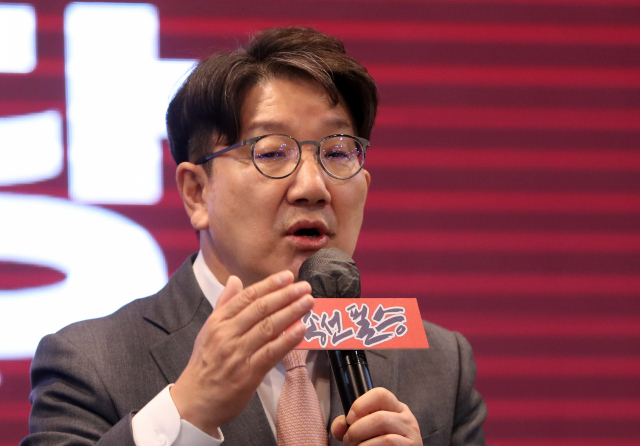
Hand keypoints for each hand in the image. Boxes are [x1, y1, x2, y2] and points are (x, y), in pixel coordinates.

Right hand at [170, 270, 312, 435]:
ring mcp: (238, 354)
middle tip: (305, 287)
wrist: (195, 401)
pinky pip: (271, 353)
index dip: (269, 285)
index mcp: (218, 322)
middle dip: (285, 295)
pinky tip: (301, 329)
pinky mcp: (248, 374)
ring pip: (268, 328)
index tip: (287, 277)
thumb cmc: (204, 364)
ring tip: (308, 302)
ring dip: (291, 313)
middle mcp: (227, 334)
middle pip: (260, 309)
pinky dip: (287, 340)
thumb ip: (224, 303)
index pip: (247, 297)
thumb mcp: (208, 329)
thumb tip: (235, 279)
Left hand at [331, 387, 421, 445]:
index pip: (380, 394)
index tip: (349, 419)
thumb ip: (350, 427)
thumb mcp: (367, 432)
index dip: (361, 404)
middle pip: (380, 416)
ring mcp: (411, 434)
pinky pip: (388, 442)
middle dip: (357, 430)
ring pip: (384, 430)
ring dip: (362, 441)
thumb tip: (339, 426)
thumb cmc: (381, 445)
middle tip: (349, 440)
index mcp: (395, 408)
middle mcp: (406, 418)